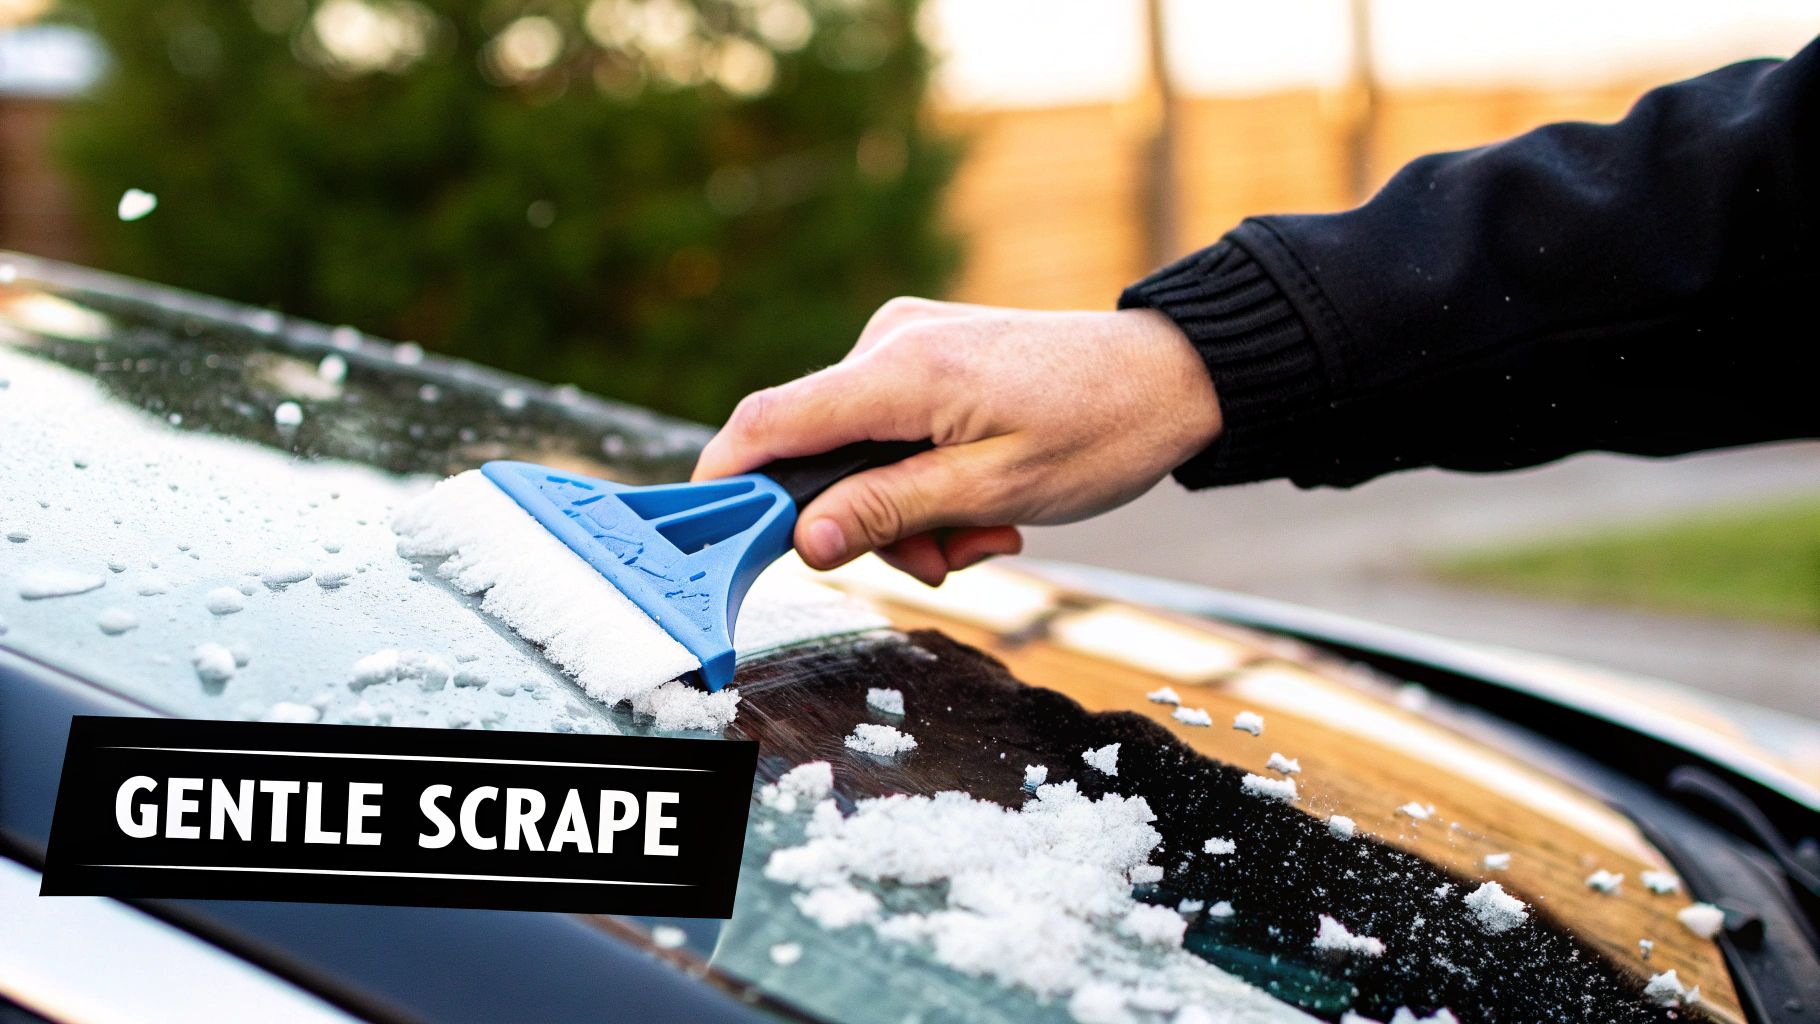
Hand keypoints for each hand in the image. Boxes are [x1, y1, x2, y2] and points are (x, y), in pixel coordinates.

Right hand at [693, 298, 1221, 584]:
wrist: (1174, 374)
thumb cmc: (1103, 429)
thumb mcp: (996, 490)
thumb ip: (892, 511)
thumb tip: (805, 539)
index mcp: (901, 371)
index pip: (769, 422)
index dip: (725, 481)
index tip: (711, 536)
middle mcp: (890, 342)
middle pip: (817, 452)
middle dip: (868, 522)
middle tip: (946, 561)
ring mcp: (907, 343)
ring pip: (858, 451)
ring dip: (907, 509)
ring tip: (987, 532)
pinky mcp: (926, 354)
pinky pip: (890, 430)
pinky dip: (923, 476)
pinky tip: (984, 498)